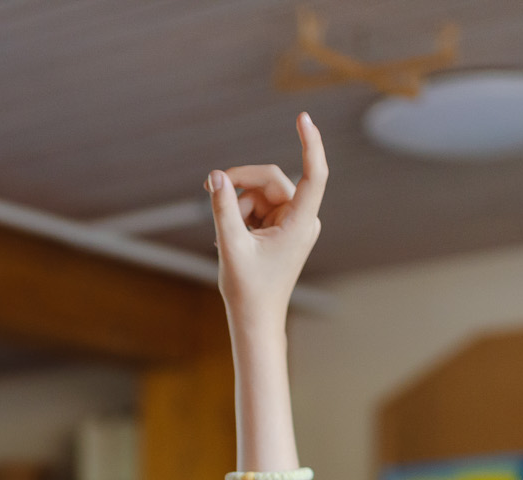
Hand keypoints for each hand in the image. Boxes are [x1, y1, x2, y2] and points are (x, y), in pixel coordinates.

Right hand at [207, 113, 327, 337]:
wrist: (255, 318)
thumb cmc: (248, 289)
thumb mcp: (230, 245)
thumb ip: (223, 208)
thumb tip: (215, 176)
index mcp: (300, 223)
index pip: (314, 173)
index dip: (310, 143)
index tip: (303, 118)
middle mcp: (302, 218)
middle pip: (270, 179)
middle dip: (240, 184)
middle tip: (208, 189)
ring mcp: (293, 222)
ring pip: (261, 192)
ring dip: (238, 206)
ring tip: (226, 235)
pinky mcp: (283, 227)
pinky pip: (259, 206)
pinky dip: (241, 216)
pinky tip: (233, 239)